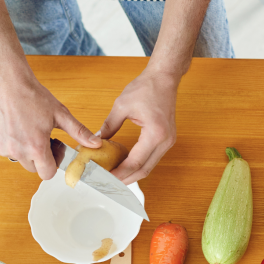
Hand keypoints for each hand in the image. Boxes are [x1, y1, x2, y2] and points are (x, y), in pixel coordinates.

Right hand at [0, 73, 100, 179]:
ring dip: (25, 151)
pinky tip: (16, 128)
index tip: (54, 150)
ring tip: (29, 131)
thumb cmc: (33, 97)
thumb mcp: (61, 115)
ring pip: (19, 160)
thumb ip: (79, 132)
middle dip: (40, 157)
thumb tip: (96, 143)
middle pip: (34, 168)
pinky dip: (12, 144)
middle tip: (43, 138)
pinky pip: (5, 152)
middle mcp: (17, 151)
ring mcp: (2, 148)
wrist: (7, 83)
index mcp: (35, 147)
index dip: (53, 163)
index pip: (46, 174)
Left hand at [99, 68, 178, 183]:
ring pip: (149, 166)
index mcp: (155, 134)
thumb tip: (95, 141)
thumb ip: (108, 127)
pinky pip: (152, 158)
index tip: (104, 178)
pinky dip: (139, 164)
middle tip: (108, 184)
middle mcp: (165, 141)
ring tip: (115, 177)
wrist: (164, 79)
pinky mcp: (167, 139)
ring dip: (133, 173)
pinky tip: (126, 164)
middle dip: (126, 179)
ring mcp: (168, 141)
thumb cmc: (146, 88)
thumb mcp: (121, 106)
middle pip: (144, 170)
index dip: (119, 173)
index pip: (135, 162)